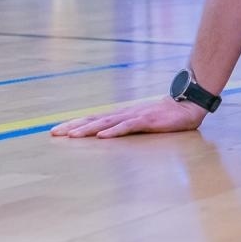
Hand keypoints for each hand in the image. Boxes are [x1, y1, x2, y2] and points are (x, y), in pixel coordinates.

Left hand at [51, 97, 206, 138]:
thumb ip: (127, 127)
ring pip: (106, 123)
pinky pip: (127, 127)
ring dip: (88, 129)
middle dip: (73, 126)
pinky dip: (113, 132)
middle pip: (93, 120)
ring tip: (72, 136)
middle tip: (54, 134)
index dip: (75, 124)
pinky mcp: (146, 121)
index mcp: (121, 115)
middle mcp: (124, 114)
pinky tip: (102, 136)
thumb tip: (110, 135)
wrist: (187, 105)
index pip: (93, 119)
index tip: (57, 131)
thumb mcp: (142, 122)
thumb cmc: (166, 116)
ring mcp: (134, 116)